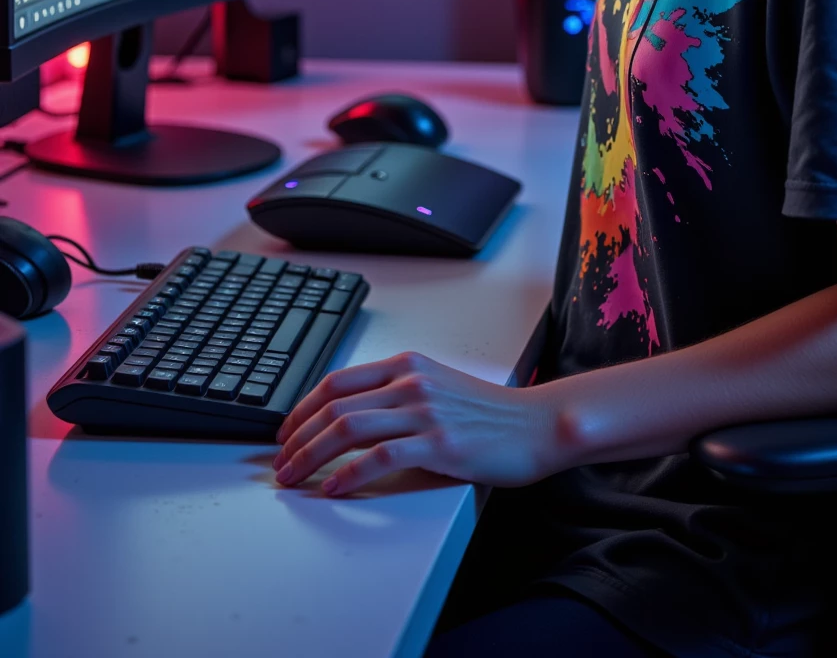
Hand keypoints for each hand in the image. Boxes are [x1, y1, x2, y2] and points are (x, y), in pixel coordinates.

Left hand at [272, 350, 558, 495]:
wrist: (536, 424)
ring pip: (347, 429)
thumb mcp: (436, 388)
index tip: (285, 433)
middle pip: (334, 406)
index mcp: (406, 365)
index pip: (336, 381)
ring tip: (293, 478)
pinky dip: (347, 475)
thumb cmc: (489, 413)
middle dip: (297, 437)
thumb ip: (397, 396)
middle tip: (280, 464)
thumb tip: (350, 418)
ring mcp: (424, 412)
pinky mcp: (438, 444)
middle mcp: (410, 382)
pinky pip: (379, 457)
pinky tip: (332, 489)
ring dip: (311, 456)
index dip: (301, 408)